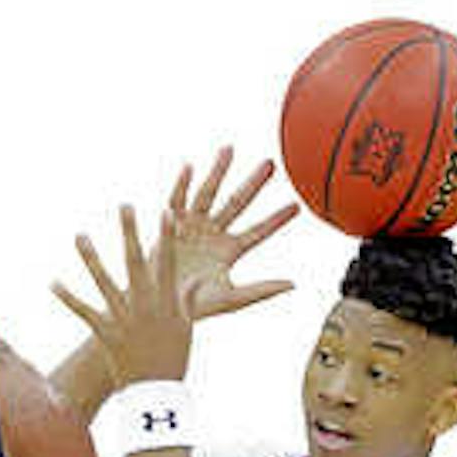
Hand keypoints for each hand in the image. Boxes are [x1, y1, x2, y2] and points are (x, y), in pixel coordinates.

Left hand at [52, 205, 192, 385]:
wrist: (157, 395)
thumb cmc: (173, 361)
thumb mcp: (185, 330)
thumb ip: (187, 303)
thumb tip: (191, 283)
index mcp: (167, 302)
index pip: (168, 262)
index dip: (166, 236)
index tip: (165, 211)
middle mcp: (144, 305)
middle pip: (135, 262)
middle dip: (129, 232)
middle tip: (124, 206)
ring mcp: (123, 317)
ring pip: (103, 281)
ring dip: (90, 257)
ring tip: (79, 235)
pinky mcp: (104, 332)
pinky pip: (83, 311)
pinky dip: (68, 297)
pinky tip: (53, 282)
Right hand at [158, 146, 297, 320]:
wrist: (160, 306)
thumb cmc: (194, 306)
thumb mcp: (231, 299)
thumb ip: (260, 290)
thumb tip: (293, 283)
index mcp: (230, 251)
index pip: (259, 231)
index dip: (277, 219)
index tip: (297, 206)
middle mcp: (213, 234)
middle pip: (237, 203)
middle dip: (253, 184)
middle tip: (271, 164)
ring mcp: (192, 227)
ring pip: (209, 194)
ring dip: (218, 172)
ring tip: (229, 149)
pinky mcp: (170, 226)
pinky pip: (177, 201)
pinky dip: (182, 185)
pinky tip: (190, 167)